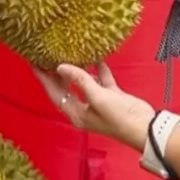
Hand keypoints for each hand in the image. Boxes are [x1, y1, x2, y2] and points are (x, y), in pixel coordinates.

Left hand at [35, 61, 152, 152]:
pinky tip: (96, 56)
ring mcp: (98, 102)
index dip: (44, 79)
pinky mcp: (111, 96)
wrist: (145, 126)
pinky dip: (98, 69)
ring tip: (68, 52)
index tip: (34, 63)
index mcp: (76, 113)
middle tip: (47, 55)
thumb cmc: (120, 117)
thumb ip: (80, 80)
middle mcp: (84, 109)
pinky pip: (101, 80)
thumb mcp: (98, 97)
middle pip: (65, 88)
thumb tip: (61, 67)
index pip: (55, 94)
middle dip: (56, 73)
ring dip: (77, 69)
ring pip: (83, 83)